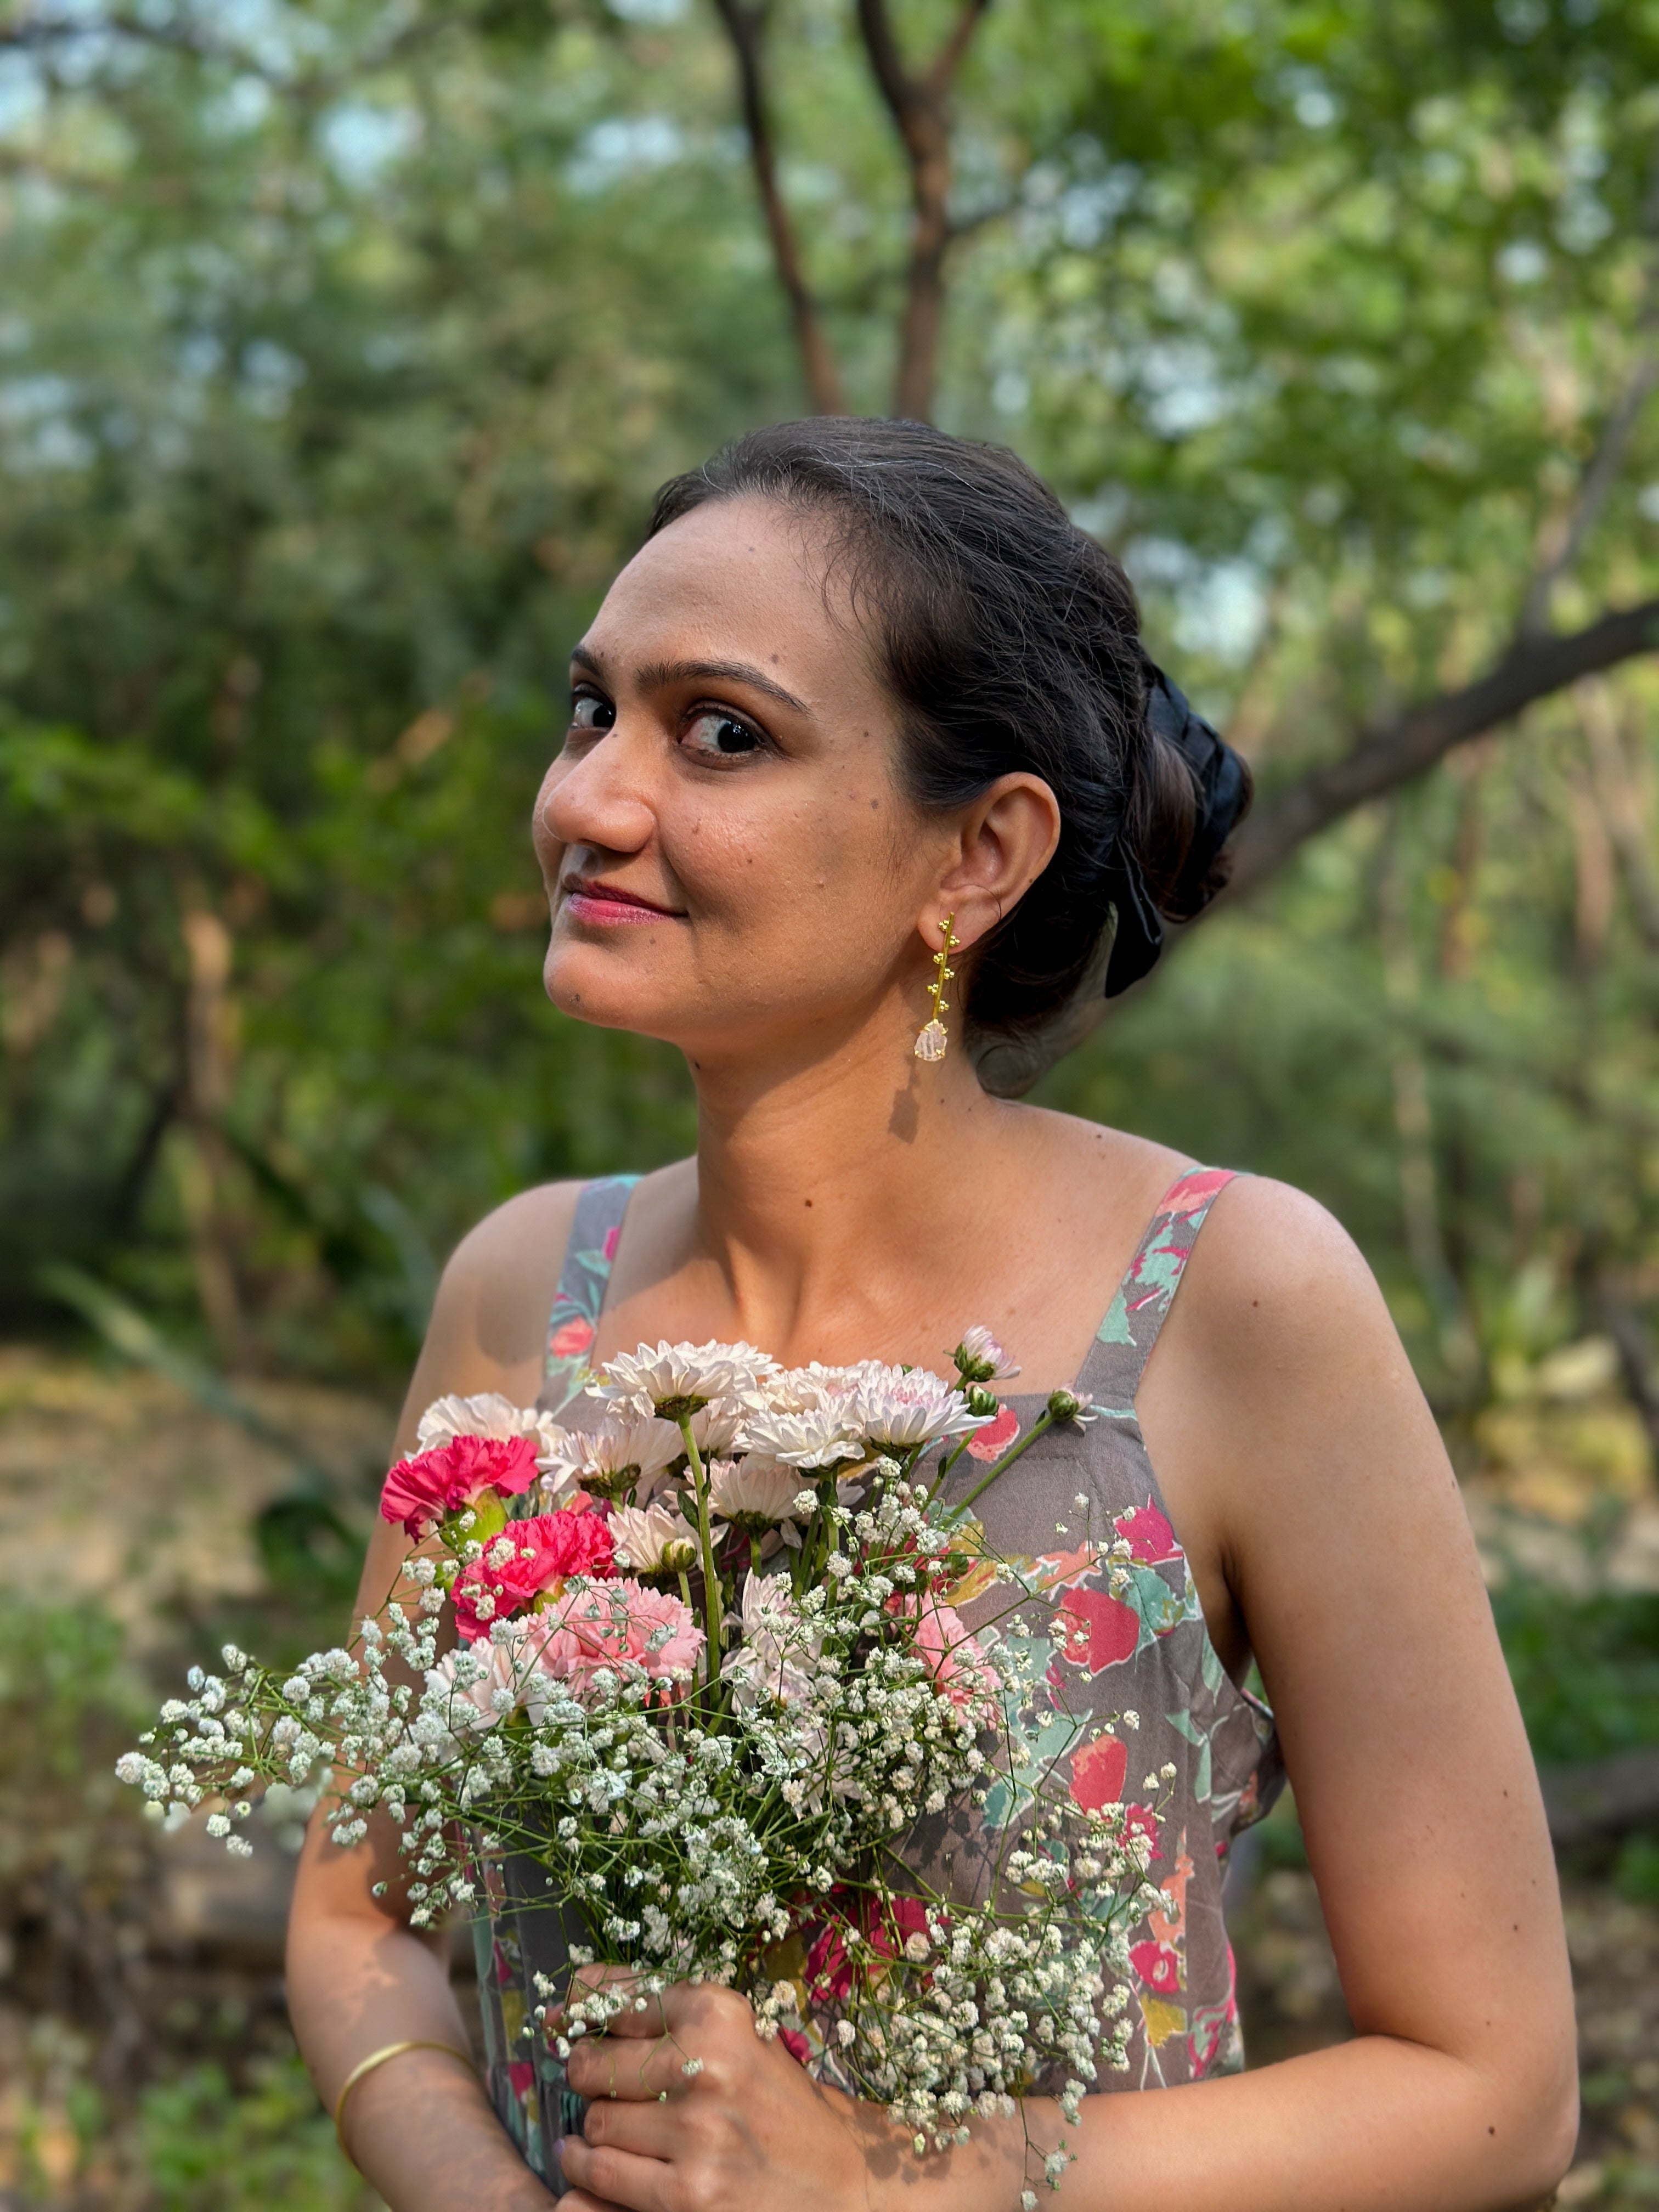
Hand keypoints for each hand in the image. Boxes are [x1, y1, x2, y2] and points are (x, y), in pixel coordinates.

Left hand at [555, 1977, 904, 2211]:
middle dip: (586, 2074)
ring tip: (610, 2126)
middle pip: (594, 2064)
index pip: (618, 1999)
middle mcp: (707, 2065)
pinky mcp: (688, 2195)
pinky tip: (589, 2162)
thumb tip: (574, 1993)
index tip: (563, 2019)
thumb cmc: (776, 2103)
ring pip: (595, 2123)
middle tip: (596, 2083)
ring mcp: (697, 2133)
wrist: (840, 2181)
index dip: (582, 2011)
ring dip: (593, 2127)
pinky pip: (602, 2174)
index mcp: (719, 2013)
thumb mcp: (735, 2037)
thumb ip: (662, 2011)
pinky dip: (585, 2169)